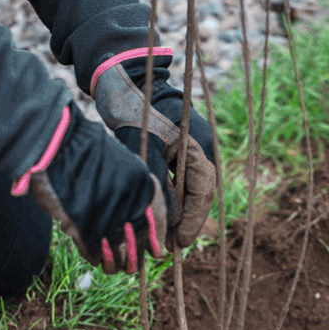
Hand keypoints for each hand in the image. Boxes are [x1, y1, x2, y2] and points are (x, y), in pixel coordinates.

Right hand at [26, 106, 164, 272]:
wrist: (56, 140)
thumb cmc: (85, 146)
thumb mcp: (120, 160)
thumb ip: (130, 187)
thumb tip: (135, 217)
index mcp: (141, 183)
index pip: (157, 217)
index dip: (156, 237)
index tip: (156, 252)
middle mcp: (128, 201)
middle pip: (137, 240)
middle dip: (135, 257)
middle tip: (132, 266)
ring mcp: (104, 215)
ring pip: (116, 252)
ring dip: (115, 263)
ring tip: (113, 268)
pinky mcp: (80, 226)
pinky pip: (92, 250)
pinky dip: (93, 257)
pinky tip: (94, 258)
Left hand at [92, 60, 219, 249]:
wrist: (125, 81)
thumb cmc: (137, 110)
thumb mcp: (146, 148)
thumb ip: (159, 184)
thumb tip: (169, 221)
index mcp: (200, 147)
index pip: (203, 193)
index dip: (192, 222)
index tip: (178, 244)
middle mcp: (199, 151)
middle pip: (197, 196)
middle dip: (183, 223)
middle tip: (166, 248)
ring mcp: (187, 151)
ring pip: (185, 191)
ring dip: (174, 214)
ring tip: (159, 238)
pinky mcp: (172, 152)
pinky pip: (175, 182)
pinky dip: (167, 200)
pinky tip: (155, 215)